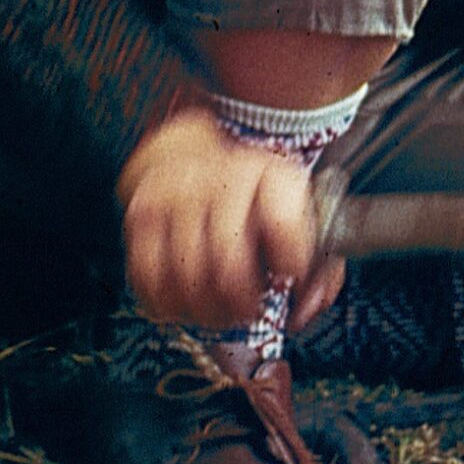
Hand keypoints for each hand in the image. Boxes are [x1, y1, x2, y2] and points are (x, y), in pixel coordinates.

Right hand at [116, 105, 330, 333]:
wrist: (194, 151)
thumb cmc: (255, 199)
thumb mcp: (301, 214)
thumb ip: (322, 268)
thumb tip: (306, 309)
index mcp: (270, 174)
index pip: (283, 223)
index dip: (291, 264)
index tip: (290, 276)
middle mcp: (221, 178)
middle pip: (228, 264)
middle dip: (243, 303)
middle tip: (250, 308)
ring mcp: (176, 195)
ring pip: (186, 279)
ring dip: (206, 311)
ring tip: (220, 310)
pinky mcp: (141, 215)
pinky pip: (147, 278)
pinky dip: (167, 304)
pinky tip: (186, 301)